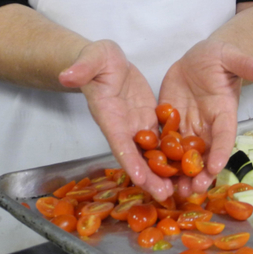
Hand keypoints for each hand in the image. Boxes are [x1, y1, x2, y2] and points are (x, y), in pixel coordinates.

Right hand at [58, 40, 172, 200]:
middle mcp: (123, 126)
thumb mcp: (92, 58)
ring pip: (150, 152)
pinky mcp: (149, 118)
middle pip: (136, 156)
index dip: (128, 160)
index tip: (139, 177)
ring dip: (162, 171)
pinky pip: (161, 138)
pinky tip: (187, 164)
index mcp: (109, 116)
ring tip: (177, 189)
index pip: (118, 142)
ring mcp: (137, 124)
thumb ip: (81, 68)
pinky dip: (172, 152)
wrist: (108, 61)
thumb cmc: (97, 59)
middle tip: (164, 195)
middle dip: (149, 176)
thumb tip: (65, 75)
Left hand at [158, 39, 252, 196]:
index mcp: (224, 112)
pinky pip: (162, 142)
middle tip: (192, 191)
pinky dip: (157, 157)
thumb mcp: (232, 57)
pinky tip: (149, 171)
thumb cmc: (219, 57)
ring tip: (171, 192)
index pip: (225, 135)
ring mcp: (187, 126)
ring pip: (183, 154)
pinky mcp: (168, 122)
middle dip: (199, 173)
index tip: (216, 168)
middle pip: (204, 153)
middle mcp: (206, 125)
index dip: (221, 152)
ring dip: (178, 173)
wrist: (199, 58)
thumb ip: (249, 65)